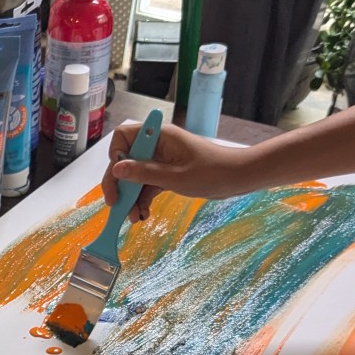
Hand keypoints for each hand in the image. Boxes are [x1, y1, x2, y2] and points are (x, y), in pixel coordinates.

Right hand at [101, 120, 250, 220]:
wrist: (238, 178)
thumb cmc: (212, 172)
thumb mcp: (175, 176)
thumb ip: (144, 173)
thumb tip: (117, 169)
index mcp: (158, 136)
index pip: (123, 138)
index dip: (116, 157)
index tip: (117, 179)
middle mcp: (156, 145)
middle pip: (126, 161)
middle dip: (121, 184)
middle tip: (117, 206)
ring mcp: (161, 159)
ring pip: (135, 176)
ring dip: (131, 197)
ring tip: (134, 218)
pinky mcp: (167, 172)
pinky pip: (147, 185)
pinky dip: (143, 199)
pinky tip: (143, 215)